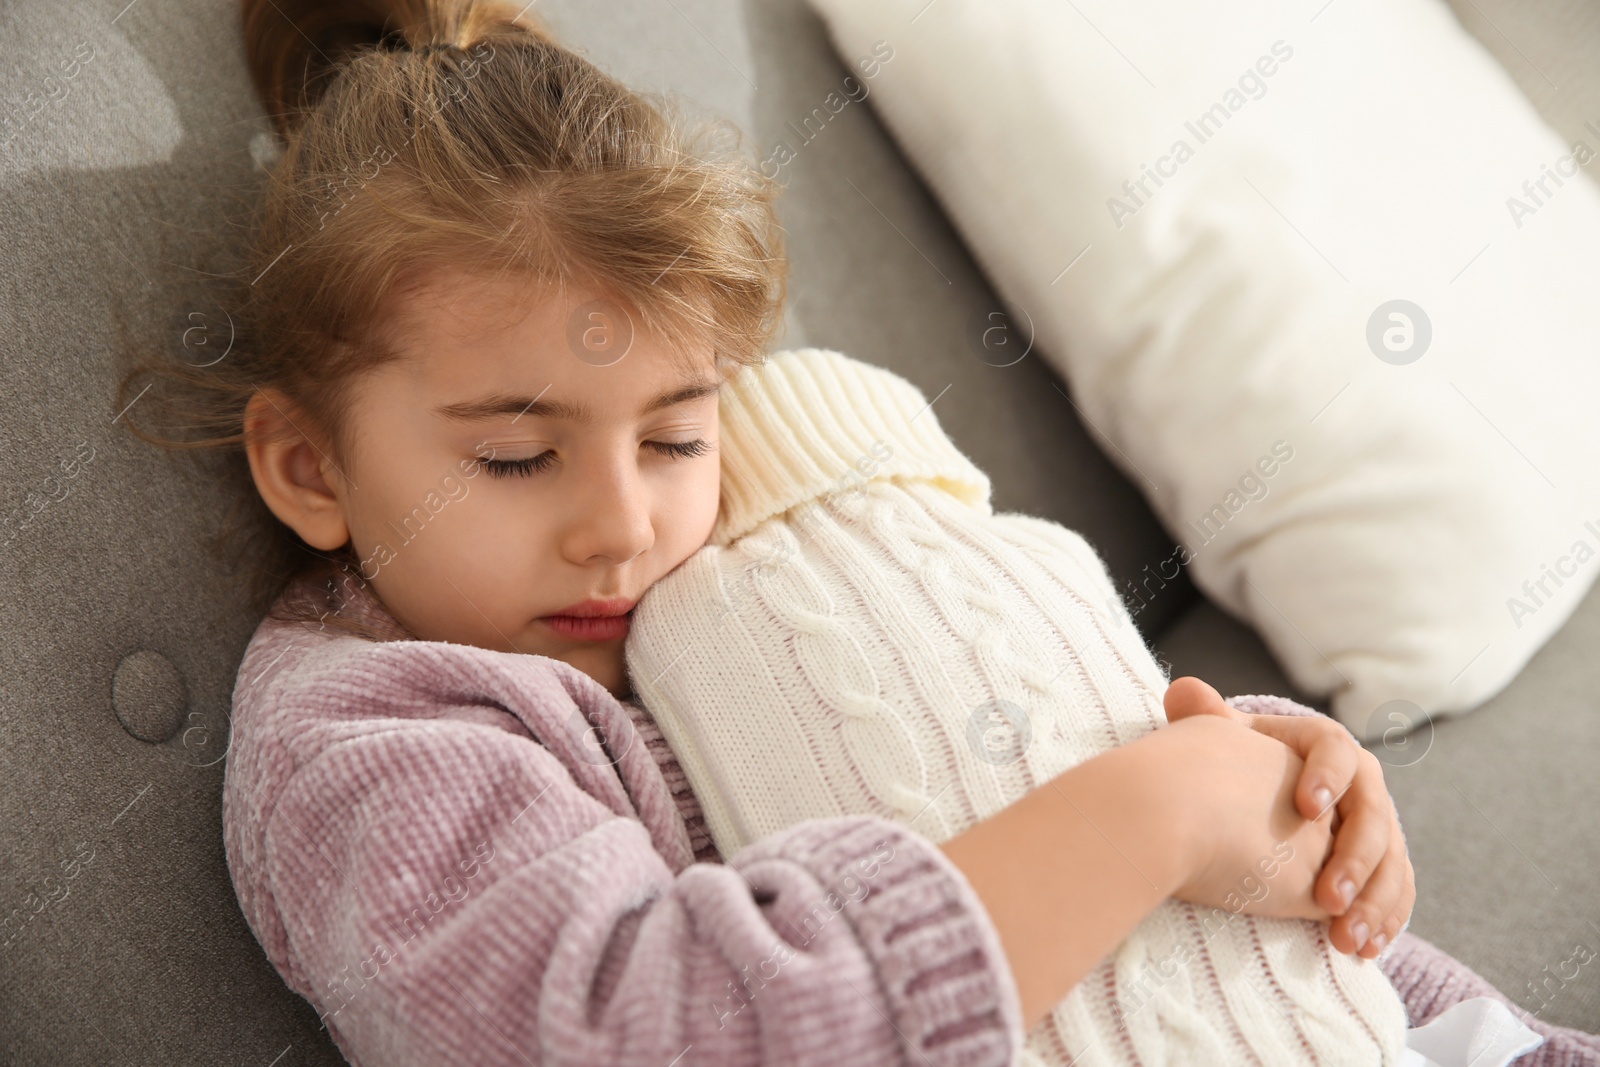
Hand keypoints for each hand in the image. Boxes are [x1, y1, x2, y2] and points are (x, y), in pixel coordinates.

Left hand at [1164, 677, 1415, 958]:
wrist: (1248, 802)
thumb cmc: (1231, 768)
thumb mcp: (1220, 742)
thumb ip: (1205, 717)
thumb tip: (1183, 690)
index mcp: (1324, 744)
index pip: (1336, 751)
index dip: (1326, 777)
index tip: (1306, 809)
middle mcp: (1360, 782)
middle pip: (1373, 816)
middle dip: (1355, 859)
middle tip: (1328, 898)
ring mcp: (1375, 825)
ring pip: (1390, 861)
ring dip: (1374, 901)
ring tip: (1347, 937)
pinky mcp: (1380, 863)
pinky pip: (1395, 890)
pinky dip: (1385, 919)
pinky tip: (1365, 947)